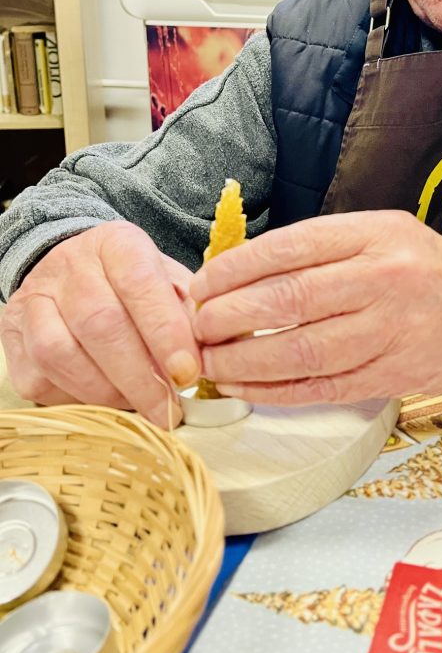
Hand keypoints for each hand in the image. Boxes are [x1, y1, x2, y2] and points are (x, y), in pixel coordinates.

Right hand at [1, 221, 200, 427]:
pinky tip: (104, 399)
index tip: (187, 373)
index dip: (165, 332)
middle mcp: (70, 266)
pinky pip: (40, 378)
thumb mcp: (169, 280)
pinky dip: (75, 398)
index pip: (139, 283)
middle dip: (140, 377)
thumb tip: (210, 352)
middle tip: (168, 409)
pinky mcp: (13, 335)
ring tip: (139, 407)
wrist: (74, 268)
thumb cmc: (133, 282)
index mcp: (117, 244)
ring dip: (107, 392)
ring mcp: (35, 300)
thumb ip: (188, 312)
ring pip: (62, 354)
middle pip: (100, 324)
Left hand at [189, 210, 441, 404]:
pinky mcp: (394, 375)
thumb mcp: (386, 234)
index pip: (289, 247)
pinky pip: (323, 388)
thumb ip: (326, 249)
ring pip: (300, 351)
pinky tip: (247, 389)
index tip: (203, 285)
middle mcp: (384, 278)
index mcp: (376, 234)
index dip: (235, 269)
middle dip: (228, 317)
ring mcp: (392, 330)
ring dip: (244, 362)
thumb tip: (245, 271)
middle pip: (287, 300)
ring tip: (210, 363)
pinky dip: (277, 392)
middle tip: (195, 328)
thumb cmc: (433, 270)